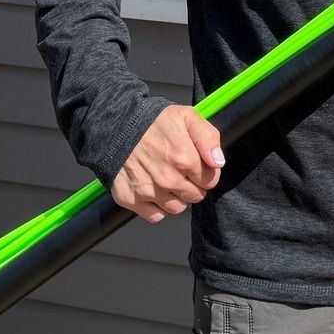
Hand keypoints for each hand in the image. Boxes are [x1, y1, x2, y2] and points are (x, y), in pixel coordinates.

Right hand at [113, 104, 224, 222]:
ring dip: (176, 198)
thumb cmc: (152, 121)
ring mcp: (148, 191)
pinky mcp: (131, 199)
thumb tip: (218, 163)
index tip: (195, 164)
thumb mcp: (186, 116)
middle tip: (180, 170)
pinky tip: (153, 189)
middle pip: (195, 196)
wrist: (114, 125)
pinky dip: (157, 207)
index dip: (205, 172)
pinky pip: (155, 216)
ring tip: (166, 179)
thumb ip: (208, 138)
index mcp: (184, 158)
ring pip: (177, 208)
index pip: (210, 180)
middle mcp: (167, 179)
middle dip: (192, 185)